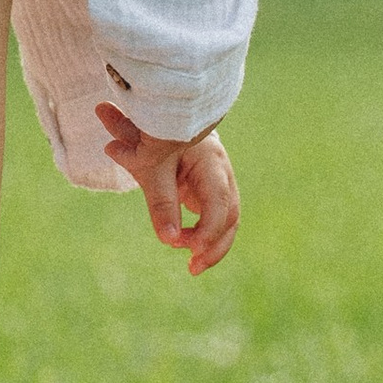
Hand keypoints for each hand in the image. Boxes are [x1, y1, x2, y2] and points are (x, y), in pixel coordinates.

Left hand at [97, 104, 240, 274]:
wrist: (167, 115)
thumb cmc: (157, 135)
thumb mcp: (152, 167)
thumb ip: (160, 201)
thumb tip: (168, 240)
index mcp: (211, 163)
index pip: (219, 203)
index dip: (209, 229)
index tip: (190, 248)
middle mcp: (221, 174)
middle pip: (230, 215)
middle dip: (215, 244)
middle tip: (192, 267)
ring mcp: (219, 183)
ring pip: (227, 220)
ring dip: (212, 245)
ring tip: (193, 267)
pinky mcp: (209, 190)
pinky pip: (215, 218)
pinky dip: (205, 236)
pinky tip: (190, 250)